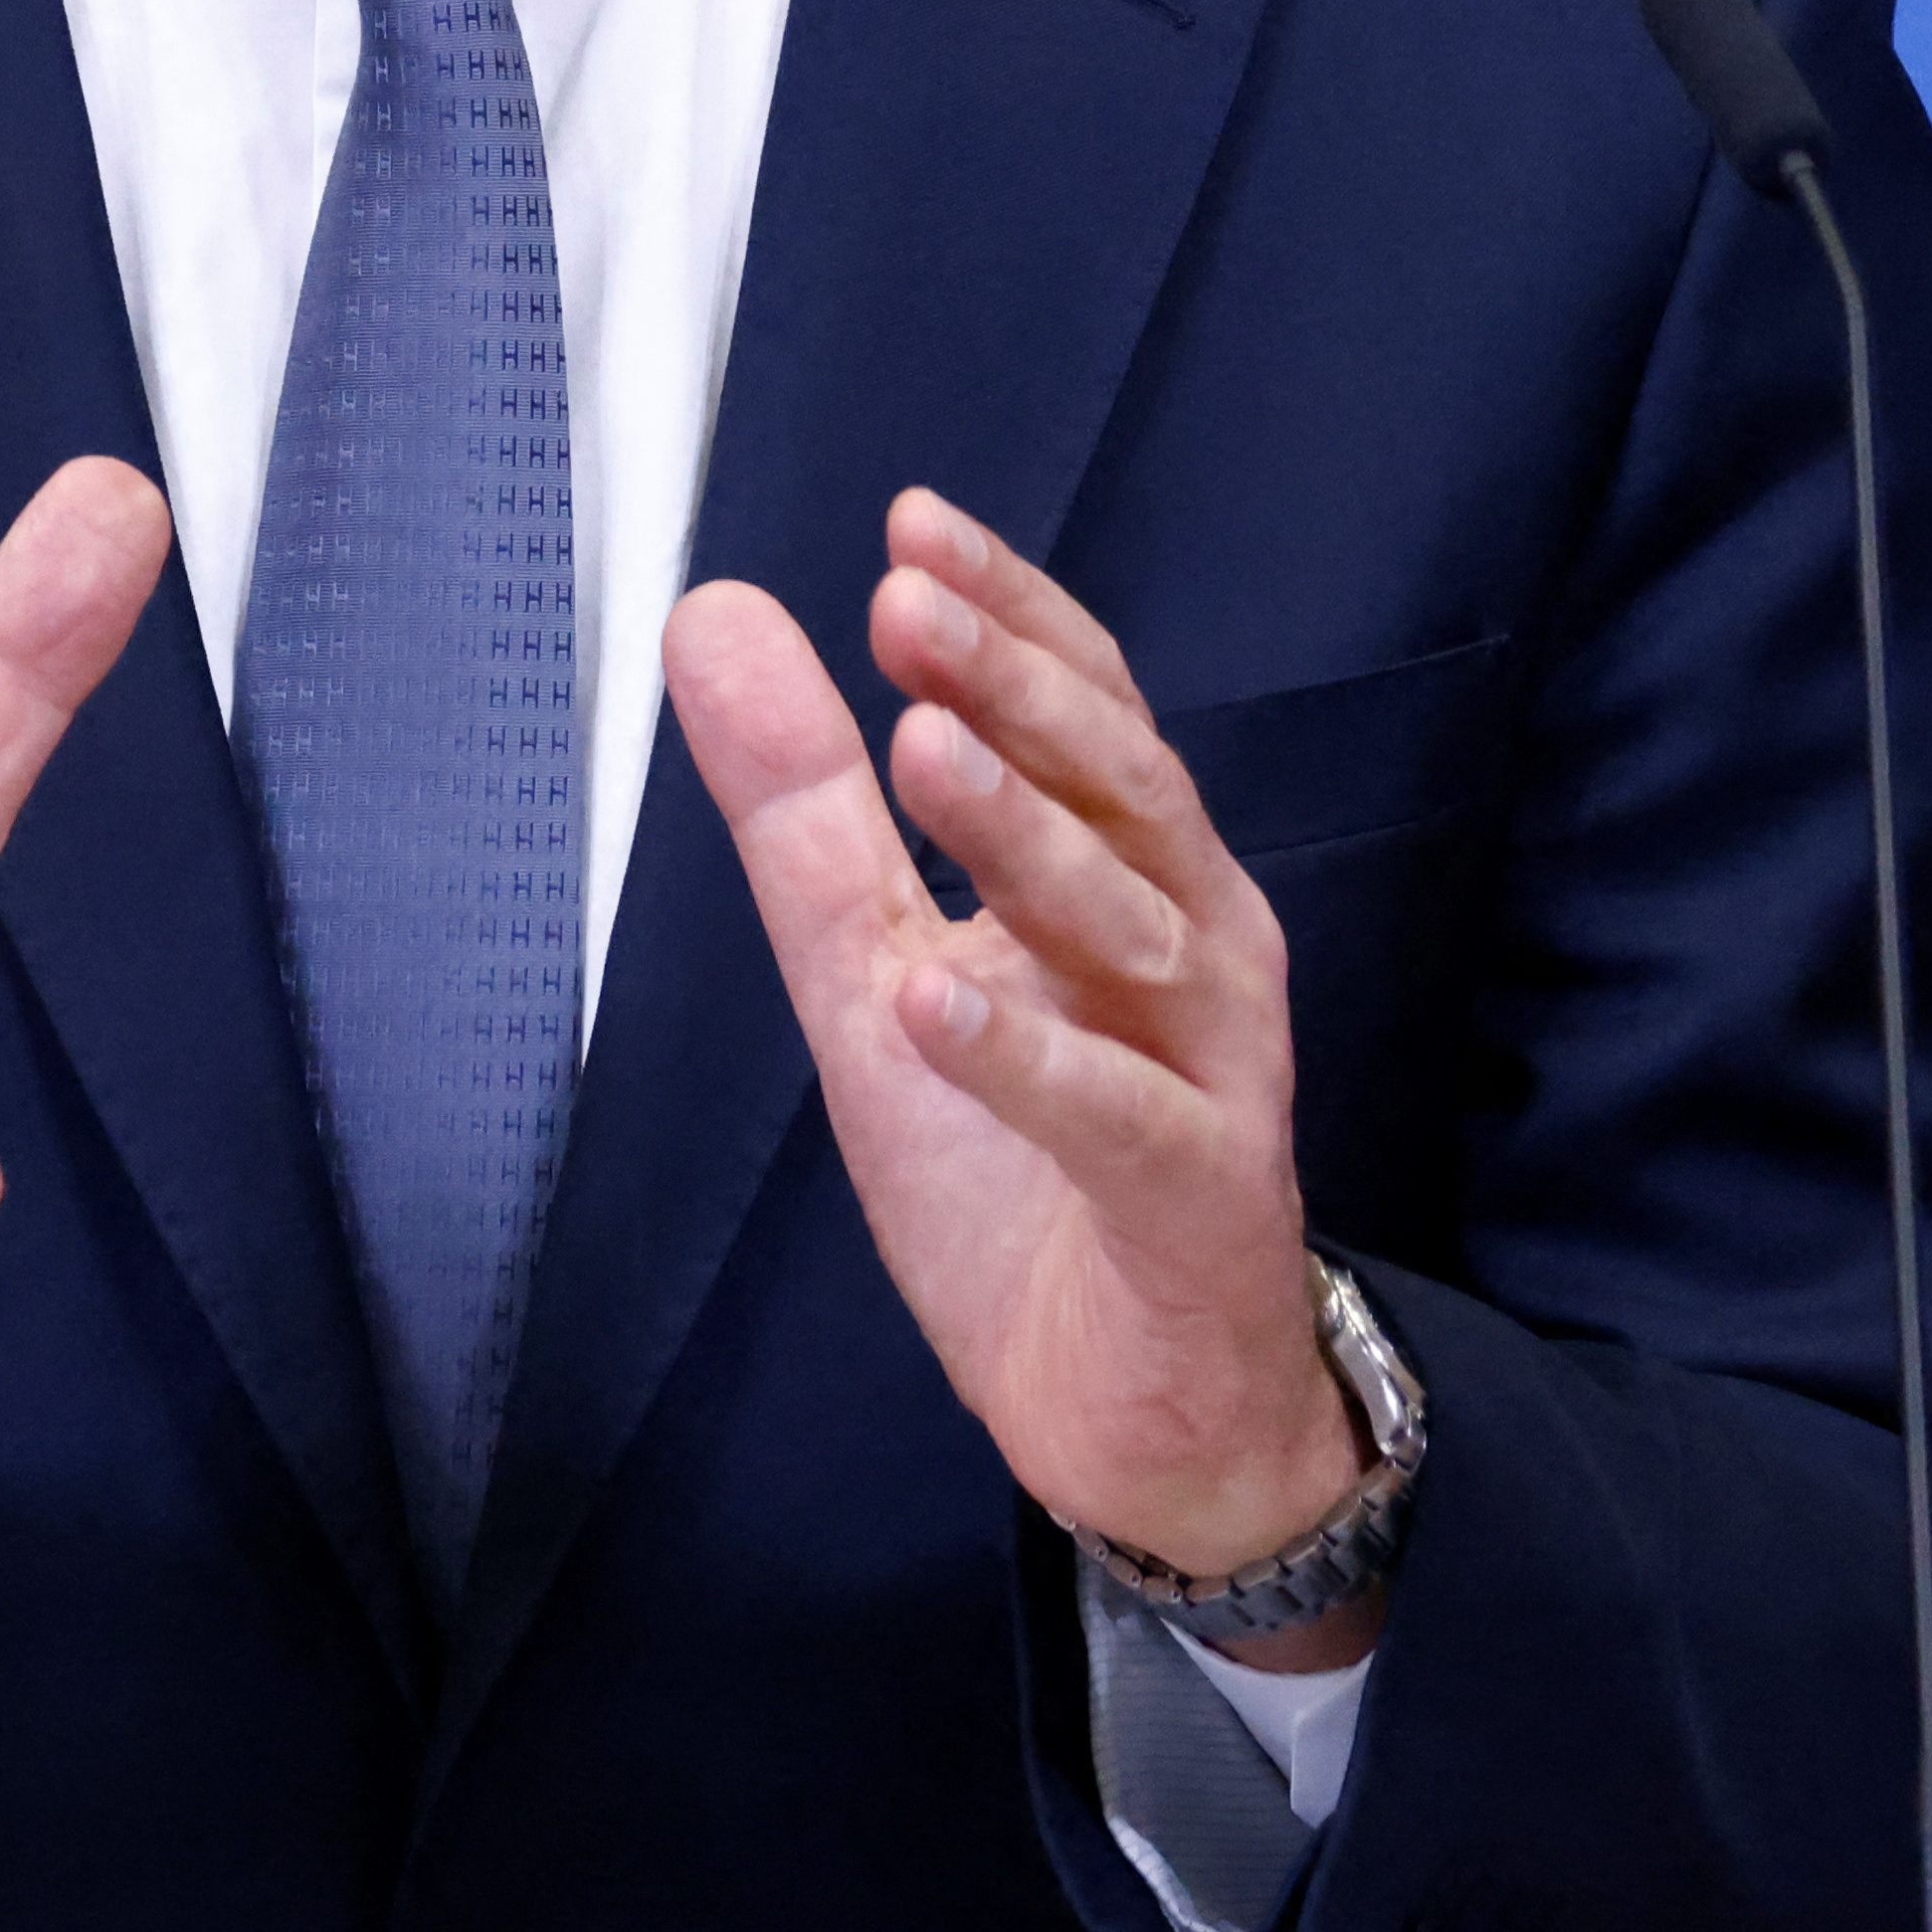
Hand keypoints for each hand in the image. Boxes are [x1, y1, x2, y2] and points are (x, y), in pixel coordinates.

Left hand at [667, 489, 1372, 1658]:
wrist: (1134, 1404)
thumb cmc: (1020, 1170)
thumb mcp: (871, 975)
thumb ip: (806, 808)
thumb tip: (718, 613)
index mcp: (1127, 876)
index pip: (1086, 712)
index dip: (1011, 618)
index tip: (911, 527)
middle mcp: (1192, 946)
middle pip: (1122, 789)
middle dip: (1018, 690)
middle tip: (908, 602)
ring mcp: (1214, 1071)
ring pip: (1135, 927)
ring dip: (1028, 835)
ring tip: (922, 747)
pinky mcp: (1202, 1200)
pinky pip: (1119, 1116)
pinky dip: (1027, 1059)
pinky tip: (933, 1003)